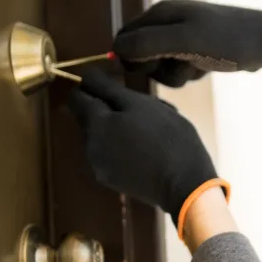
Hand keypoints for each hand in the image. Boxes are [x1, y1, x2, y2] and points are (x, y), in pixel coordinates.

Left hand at [66, 68, 221, 225]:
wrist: (185, 185)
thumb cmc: (169, 139)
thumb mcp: (143, 105)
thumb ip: (109, 89)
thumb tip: (86, 76)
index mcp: (96, 124)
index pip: (76, 97)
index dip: (94, 87)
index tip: (118, 86)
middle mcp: (89, 146)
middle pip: (90, 117)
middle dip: (111, 110)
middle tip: (146, 112)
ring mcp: (99, 166)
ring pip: (102, 136)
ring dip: (119, 129)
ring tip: (151, 133)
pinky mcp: (112, 181)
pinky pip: (110, 155)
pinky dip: (123, 148)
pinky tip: (148, 152)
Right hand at [113, 0, 261, 86]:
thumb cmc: (229, 42)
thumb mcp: (185, 43)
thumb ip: (148, 44)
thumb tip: (117, 52)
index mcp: (161, 13)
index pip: (124, 39)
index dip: (130, 59)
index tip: (151, 69)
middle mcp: (169, 21)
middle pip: (140, 54)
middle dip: (156, 68)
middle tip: (180, 67)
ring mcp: (183, 36)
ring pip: (160, 66)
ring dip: (175, 74)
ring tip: (197, 67)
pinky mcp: (197, 50)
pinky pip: (179, 68)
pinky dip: (189, 74)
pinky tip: (206, 68)